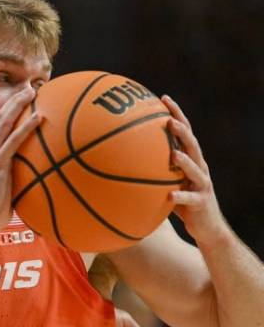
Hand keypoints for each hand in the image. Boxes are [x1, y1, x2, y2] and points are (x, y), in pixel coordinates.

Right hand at [0, 87, 41, 238]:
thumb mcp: (8, 185)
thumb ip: (19, 173)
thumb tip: (39, 172)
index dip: (10, 108)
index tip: (25, 97)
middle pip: (0, 117)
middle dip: (14, 99)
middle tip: (30, 86)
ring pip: (4, 122)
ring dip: (18, 104)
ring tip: (33, 91)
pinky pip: (14, 141)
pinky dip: (26, 127)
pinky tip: (39, 117)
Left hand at [162, 95, 228, 246]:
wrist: (207, 228)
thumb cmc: (181, 203)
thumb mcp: (165, 183)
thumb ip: (150, 170)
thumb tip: (118, 160)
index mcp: (190, 160)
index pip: (184, 132)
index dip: (176, 114)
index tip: (163, 98)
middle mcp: (199, 168)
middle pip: (192, 144)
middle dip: (182, 130)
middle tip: (168, 118)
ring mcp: (202, 185)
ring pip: (196, 169)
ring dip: (185, 161)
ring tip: (173, 154)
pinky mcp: (202, 203)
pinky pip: (191, 199)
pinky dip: (181, 196)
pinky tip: (170, 195)